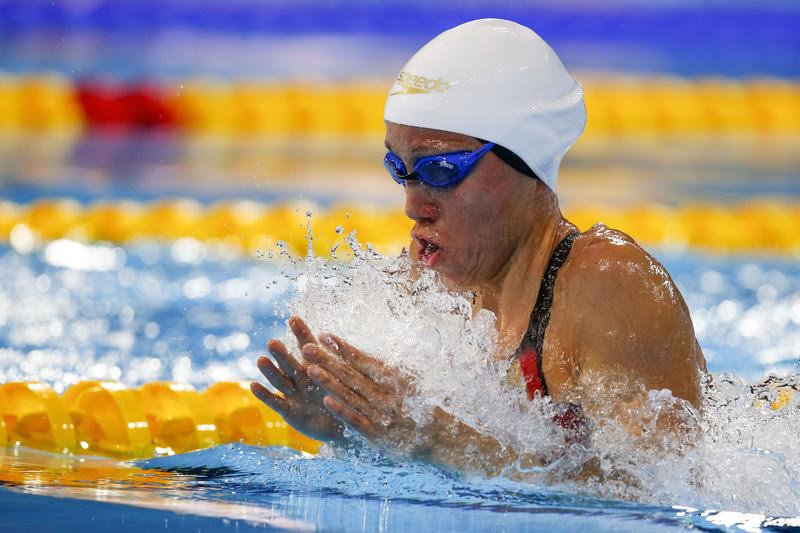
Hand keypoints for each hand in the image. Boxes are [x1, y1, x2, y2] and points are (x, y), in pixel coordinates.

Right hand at [250, 317, 344, 441]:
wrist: (345, 426)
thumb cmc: (344, 398)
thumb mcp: (344, 378)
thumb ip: (340, 360)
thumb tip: (337, 336)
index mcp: (316, 366)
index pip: (308, 347)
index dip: (302, 334)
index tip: (294, 319)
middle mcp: (302, 379)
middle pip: (291, 364)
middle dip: (282, 354)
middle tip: (273, 342)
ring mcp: (295, 395)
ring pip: (281, 381)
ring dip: (270, 371)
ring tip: (261, 360)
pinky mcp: (290, 413)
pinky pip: (276, 403)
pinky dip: (265, 395)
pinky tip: (253, 385)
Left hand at [299, 333, 419, 451]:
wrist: (441, 437)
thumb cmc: (422, 408)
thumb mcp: (409, 383)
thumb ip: (387, 372)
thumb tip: (366, 356)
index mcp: (393, 378)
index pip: (362, 359)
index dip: (342, 347)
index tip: (324, 334)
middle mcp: (385, 393)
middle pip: (351, 373)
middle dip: (328, 359)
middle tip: (307, 347)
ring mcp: (380, 413)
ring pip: (350, 394)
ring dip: (329, 381)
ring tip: (310, 369)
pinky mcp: (378, 434)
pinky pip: (356, 420)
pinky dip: (341, 410)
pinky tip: (326, 401)